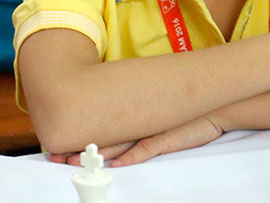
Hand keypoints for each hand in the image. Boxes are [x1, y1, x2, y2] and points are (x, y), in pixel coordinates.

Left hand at [48, 115, 223, 167]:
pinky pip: (144, 149)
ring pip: (117, 144)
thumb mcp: (155, 108)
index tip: (57, 142)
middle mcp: (137, 121)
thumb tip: (109, 114)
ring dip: (95, 154)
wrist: (214, 104)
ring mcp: (150, 129)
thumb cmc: (185, 108)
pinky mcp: (165, 138)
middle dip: (77, 147)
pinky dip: (129, 157)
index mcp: (132, 114)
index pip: (99, 124)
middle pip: (102, 135)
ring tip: (72, 162)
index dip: (78, 134)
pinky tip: (115, 165)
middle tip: (54, 155)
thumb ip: (134, 112)